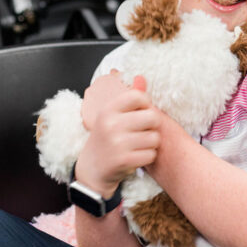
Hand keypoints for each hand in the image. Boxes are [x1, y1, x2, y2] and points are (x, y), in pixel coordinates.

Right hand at [76, 75, 159, 196]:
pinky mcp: (124, 161)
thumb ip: (129, 99)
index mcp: (108, 110)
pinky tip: (137, 156)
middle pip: (152, 117)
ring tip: (139, 145)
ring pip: (154, 138)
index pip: (138, 97)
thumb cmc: (105, 139)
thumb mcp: (111, 117)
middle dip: (152, 126)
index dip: (146, 104)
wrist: (92, 169)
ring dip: (151, 143)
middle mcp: (111, 125)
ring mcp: (117, 143)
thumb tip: (142, 77)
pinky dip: (148, 157)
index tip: (141, 113)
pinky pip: (151, 154)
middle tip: (143, 131)